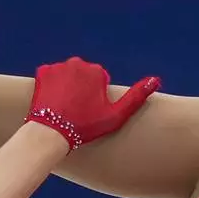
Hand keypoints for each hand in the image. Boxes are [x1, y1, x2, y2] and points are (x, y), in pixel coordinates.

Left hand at [25, 57, 159, 150]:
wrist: (50, 133)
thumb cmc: (84, 127)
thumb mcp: (115, 116)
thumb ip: (136, 97)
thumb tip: (156, 80)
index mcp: (96, 71)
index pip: (99, 80)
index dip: (96, 97)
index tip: (89, 111)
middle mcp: (77, 63)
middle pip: (83, 75)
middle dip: (81, 88)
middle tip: (76, 111)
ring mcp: (58, 67)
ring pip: (66, 75)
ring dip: (66, 87)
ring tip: (63, 108)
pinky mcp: (42, 72)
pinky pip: (50, 76)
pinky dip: (51, 86)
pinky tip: (52, 102)